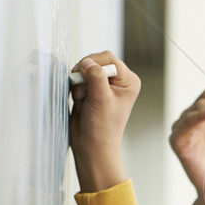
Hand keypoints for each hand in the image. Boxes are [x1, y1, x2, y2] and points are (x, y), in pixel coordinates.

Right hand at [69, 52, 140, 191]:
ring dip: (79, 84)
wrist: (91, 146)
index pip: (109, 58)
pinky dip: (76, 89)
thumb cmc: (102, 129)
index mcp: (128, 81)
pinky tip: (80, 102)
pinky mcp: (92, 91)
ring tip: (84, 100)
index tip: (85, 76)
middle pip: (95, 62)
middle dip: (85, 75)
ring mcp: (104, 85)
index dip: (94, 63)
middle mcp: (118, 81)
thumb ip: (96, 77)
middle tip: (84, 92)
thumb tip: (87, 62)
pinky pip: (79, 80)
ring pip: (84, 71)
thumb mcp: (102, 99)